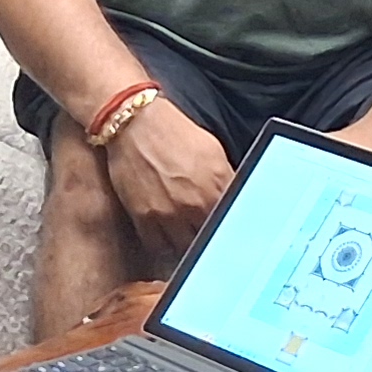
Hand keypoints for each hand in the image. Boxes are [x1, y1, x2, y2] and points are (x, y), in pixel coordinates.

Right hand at [102, 98, 232, 263]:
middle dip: (213, 239)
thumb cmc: (173, 133)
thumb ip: (227, 178)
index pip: (236, 220)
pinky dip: (165, 247)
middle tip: (211, 238)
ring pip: (186, 249)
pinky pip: (159, 247)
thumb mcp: (213, 151)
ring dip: (190, 247)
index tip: (233, 232)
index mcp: (218, 184)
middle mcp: (195, 203)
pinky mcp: (144, 217)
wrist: (135, 122)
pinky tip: (168, 239)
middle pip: (212, 239)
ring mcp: (169, 213)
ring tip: (190, 242)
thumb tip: (236, 199)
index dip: (235, 228)